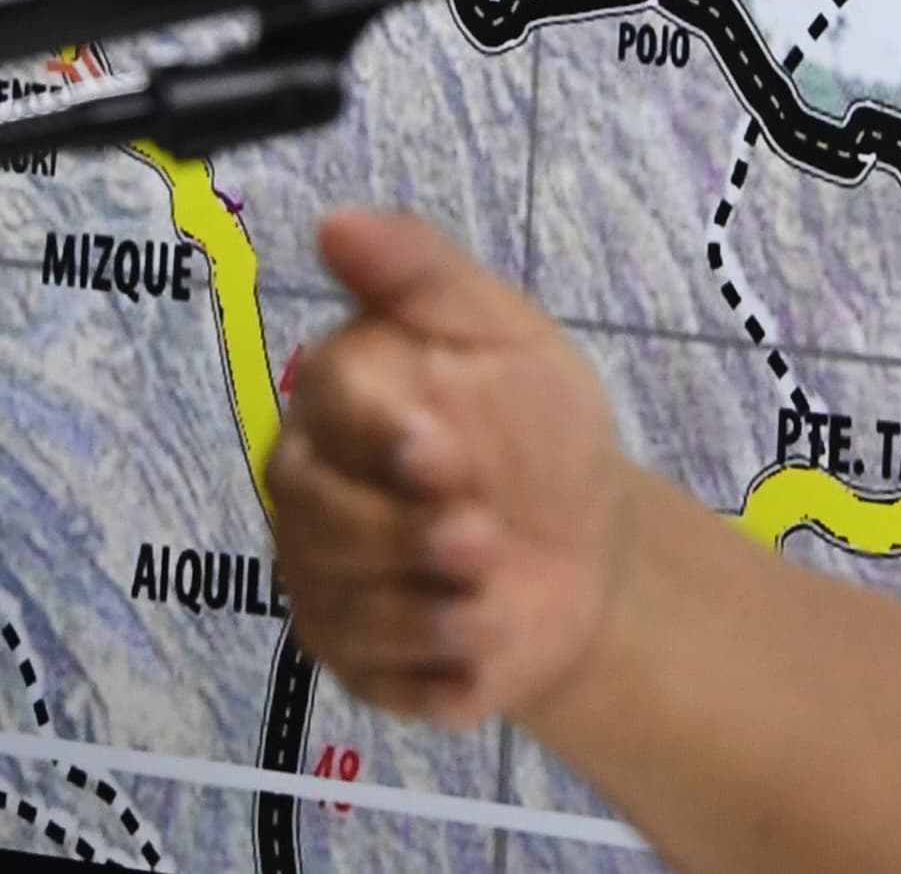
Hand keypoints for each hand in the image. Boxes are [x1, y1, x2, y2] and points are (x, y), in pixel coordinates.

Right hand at [269, 207, 632, 730]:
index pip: (324, 409)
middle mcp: (315, 496)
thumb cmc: (536, 426)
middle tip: (480, 536)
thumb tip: (336, 220)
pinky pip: (372, 680)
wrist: (586, 542)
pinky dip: (430, 677)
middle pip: (314, 516)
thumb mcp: (502, 334)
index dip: (376, 434)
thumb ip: (422, 276)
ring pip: (339, 604)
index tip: (440, 448)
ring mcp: (329, 584)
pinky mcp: (360, 662)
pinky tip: (478, 662)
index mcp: (343, 406)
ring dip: (421, 611)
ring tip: (492, 595)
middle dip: (399, 535)